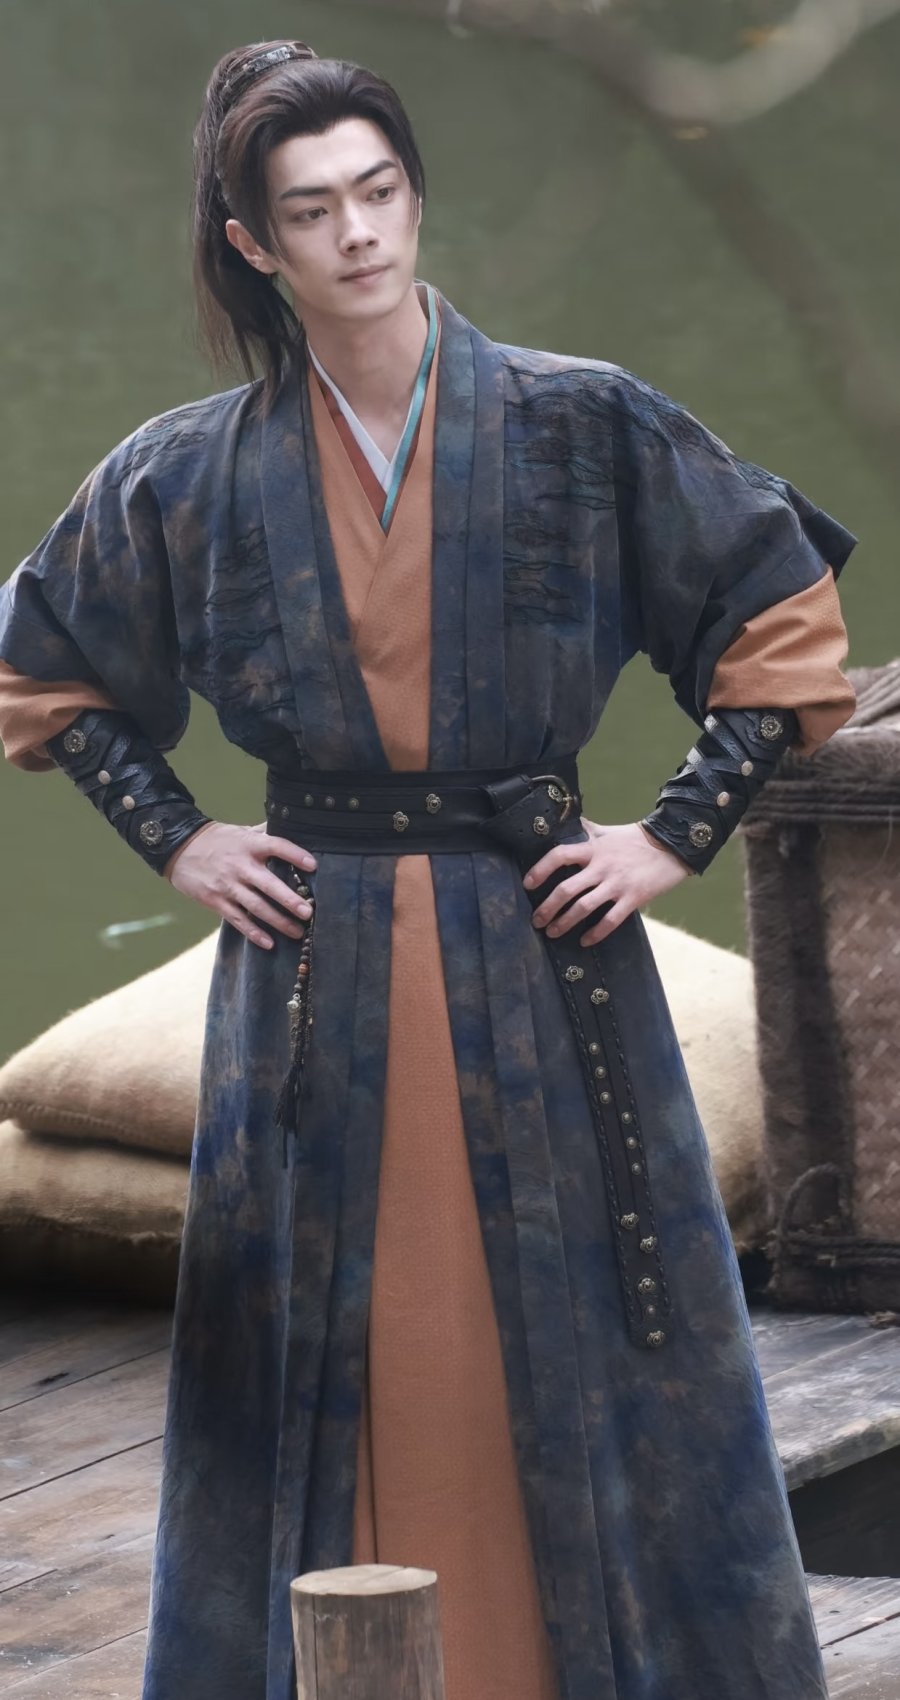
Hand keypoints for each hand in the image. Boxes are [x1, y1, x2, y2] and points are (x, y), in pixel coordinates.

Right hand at [163, 820, 316, 949]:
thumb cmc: (217, 840)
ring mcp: (228, 885)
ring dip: (278, 921)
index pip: (276, 846)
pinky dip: (253, 932)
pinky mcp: (216, 901)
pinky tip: (269, 943)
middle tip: (308, 913)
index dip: (295, 855)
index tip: (313, 865)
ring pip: (256, 907)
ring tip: (297, 932)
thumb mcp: (241, 831)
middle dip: (289, 900)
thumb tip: (291, 826)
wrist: (179, 848)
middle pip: (268, 885)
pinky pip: (238, 919)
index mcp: (249, 845)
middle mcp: (240, 866)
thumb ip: (265, 833)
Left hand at [524, 817, 691, 946]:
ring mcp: (617, 884)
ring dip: (564, 923)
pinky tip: (585, 941)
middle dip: (547, 908)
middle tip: (536, 920)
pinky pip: (610, 920)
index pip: (559, 856)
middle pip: (566, 889)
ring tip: (552, 932)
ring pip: (584, 908)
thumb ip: (586, 830)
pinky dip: (595, 933)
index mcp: (593, 848)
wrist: (672, 846)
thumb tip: (566, 821)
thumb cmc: (637, 838)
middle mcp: (601, 867)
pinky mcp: (633, 898)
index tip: (528, 884)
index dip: (540, 870)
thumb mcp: (608, 831)